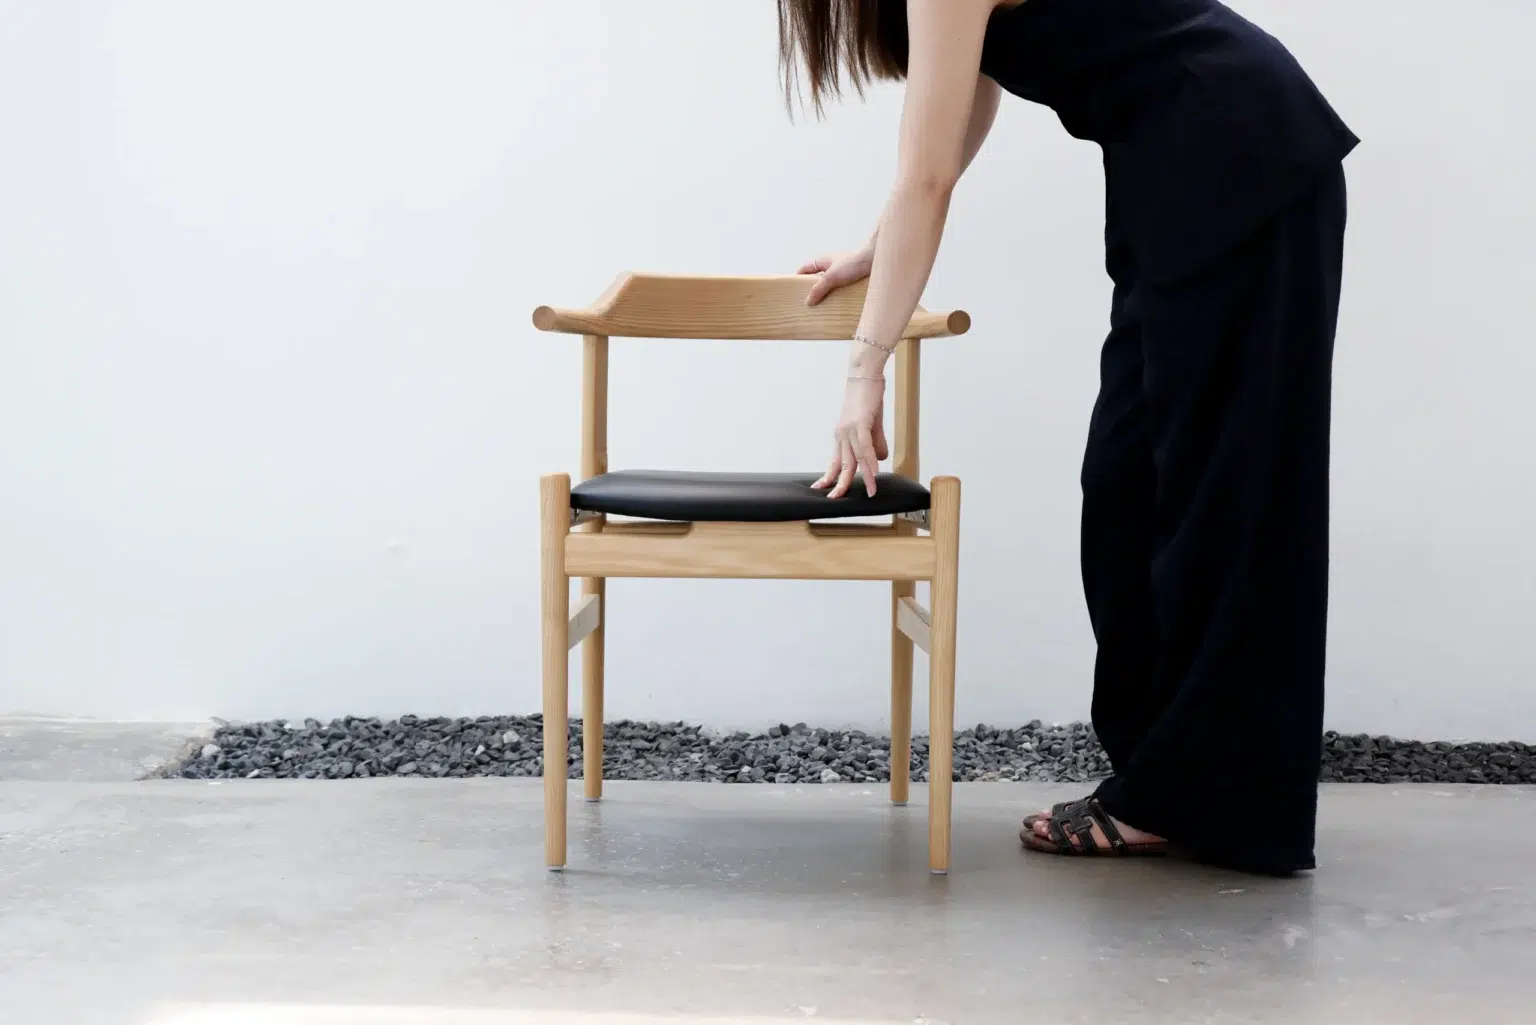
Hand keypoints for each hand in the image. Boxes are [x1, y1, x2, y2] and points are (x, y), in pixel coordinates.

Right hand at [798, 246, 873, 305]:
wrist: (878, 260)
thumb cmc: (854, 263)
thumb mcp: (832, 277)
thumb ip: (818, 289)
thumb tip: (808, 301)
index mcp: (822, 261)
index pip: (804, 269)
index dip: (797, 279)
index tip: (793, 292)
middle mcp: (830, 267)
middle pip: (815, 280)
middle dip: (812, 291)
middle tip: (808, 305)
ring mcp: (841, 274)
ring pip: (828, 287)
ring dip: (826, 296)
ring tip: (822, 310)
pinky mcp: (851, 281)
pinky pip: (840, 291)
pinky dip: (837, 298)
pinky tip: (837, 307)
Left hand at [812, 376, 888, 498]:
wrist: (865, 374)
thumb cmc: (868, 396)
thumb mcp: (873, 424)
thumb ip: (875, 443)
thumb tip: (878, 460)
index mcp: (842, 435)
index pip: (835, 460)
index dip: (830, 476)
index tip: (824, 490)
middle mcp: (841, 434)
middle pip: (841, 464)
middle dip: (839, 484)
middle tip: (835, 500)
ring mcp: (849, 429)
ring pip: (854, 459)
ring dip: (863, 477)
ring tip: (869, 491)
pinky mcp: (859, 423)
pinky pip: (864, 447)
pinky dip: (869, 462)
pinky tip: (873, 473)